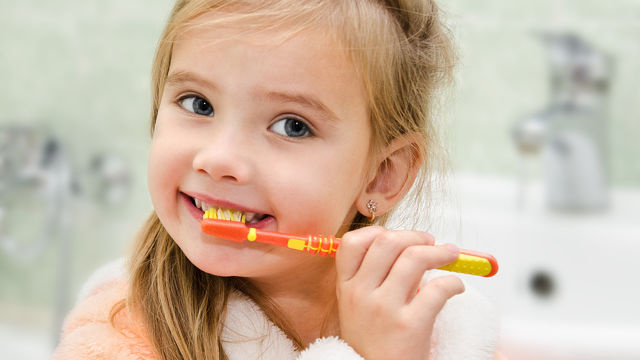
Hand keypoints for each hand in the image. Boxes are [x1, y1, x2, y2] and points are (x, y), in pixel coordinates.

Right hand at [336, 226, 464, 359]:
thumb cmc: (373, 342)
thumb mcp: (356, 308)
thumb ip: (371, 277)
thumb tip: (408, 245)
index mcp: (346, 288)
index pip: (353, 243)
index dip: (378, 232)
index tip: (397, 236)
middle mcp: (361, 294)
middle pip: (388, 242)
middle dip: (415, 235)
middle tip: (431, 241)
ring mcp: (384, 309)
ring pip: (414, 258)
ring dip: (439, 251)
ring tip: (450, 255)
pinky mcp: (410, 325)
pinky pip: (438, 288)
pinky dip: (453, 282)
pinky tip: (456, 287)